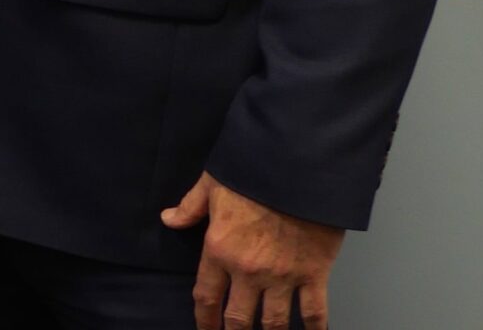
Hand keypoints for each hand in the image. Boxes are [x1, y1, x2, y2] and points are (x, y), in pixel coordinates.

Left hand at [162, 171, 343, 329]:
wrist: (297, 169)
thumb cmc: (251, 174)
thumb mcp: (210, 185)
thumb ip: (189, 208)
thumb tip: (168, 220)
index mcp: (219, 250)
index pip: (207, 296)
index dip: (205, 321)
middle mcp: (248, 271)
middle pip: (238, 317)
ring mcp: (283, 276)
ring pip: (274, 322)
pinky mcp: (314, 274)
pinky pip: (315, 311)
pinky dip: (315, 329)